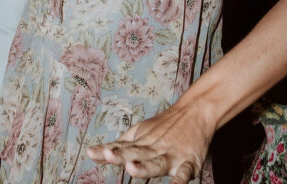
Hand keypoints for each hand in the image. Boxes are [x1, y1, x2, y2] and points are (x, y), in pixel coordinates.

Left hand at [87, 99, 211, 183]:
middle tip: (109, 155)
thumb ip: (119, 146)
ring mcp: (170, 155)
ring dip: (144, 166)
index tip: (91, 152)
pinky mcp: (188, 162)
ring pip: (156, 162)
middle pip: (136, 153)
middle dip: (122, 155)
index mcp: (141, 142)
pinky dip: (179, 181)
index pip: (121, 147)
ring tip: (131, 168)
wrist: (195, 111)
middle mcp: (154, 148)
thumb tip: (94, 154)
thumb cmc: (164, 126)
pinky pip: (183, 174)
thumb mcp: (140, 132)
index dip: (106, 151)